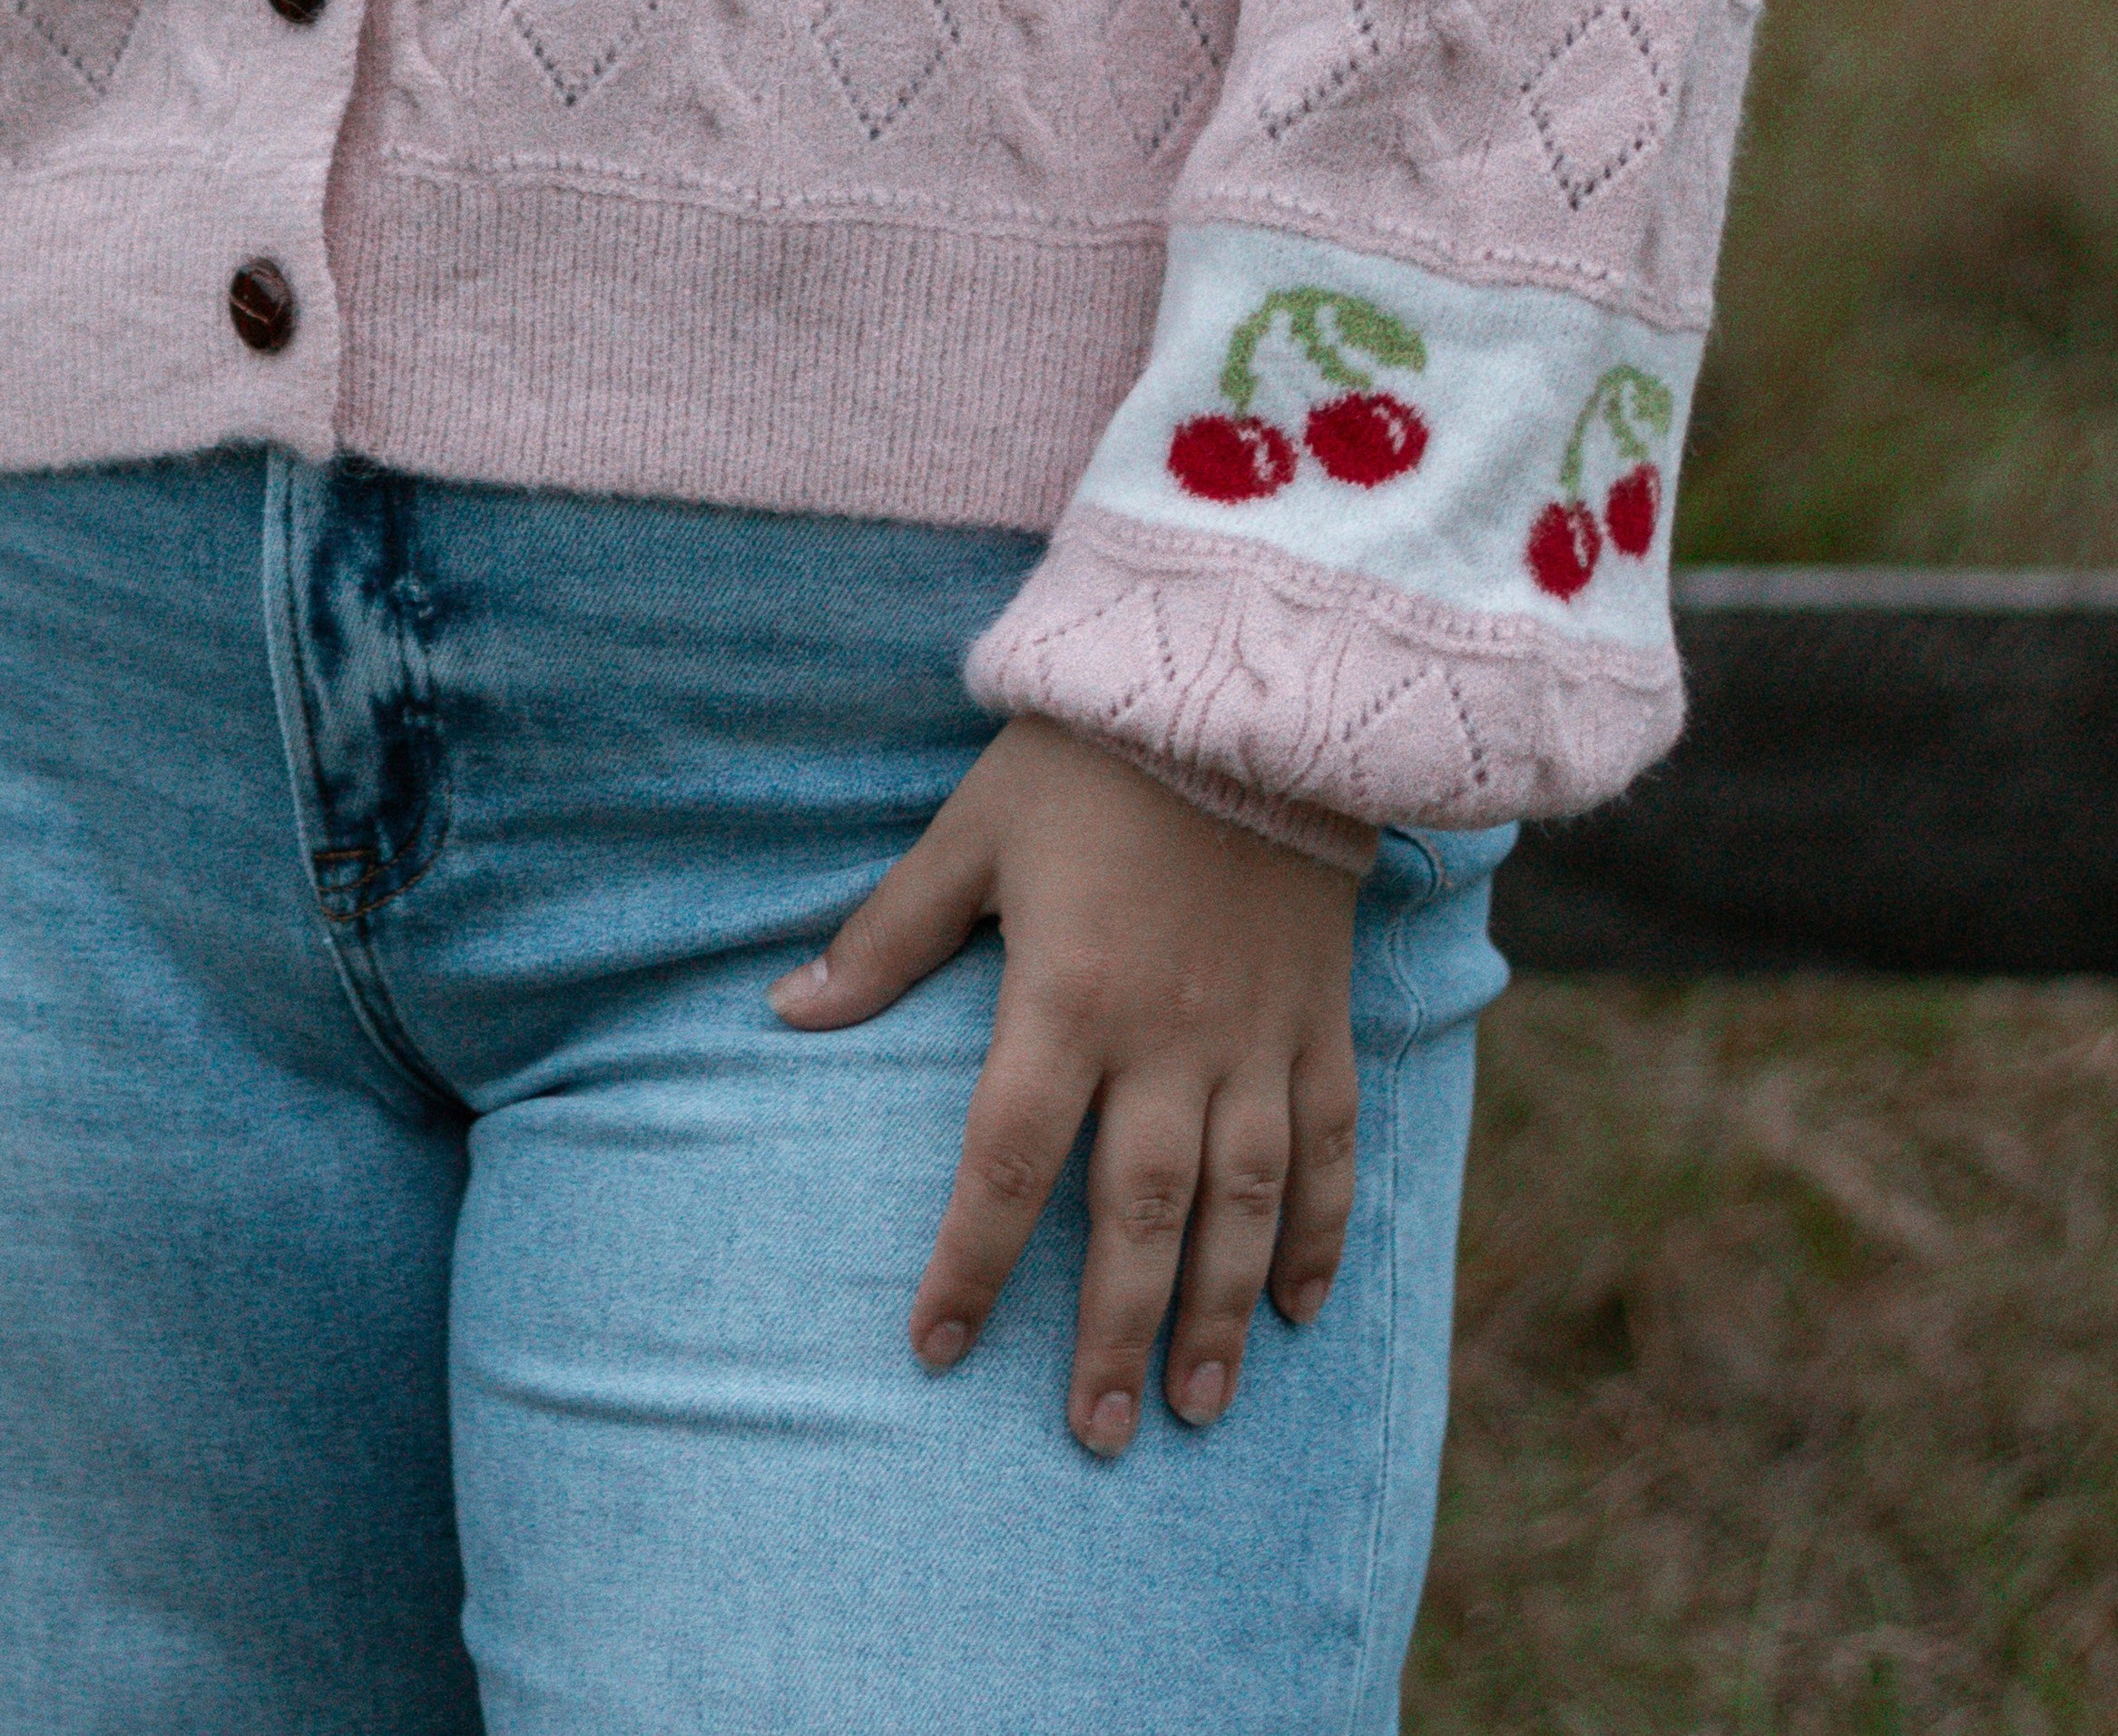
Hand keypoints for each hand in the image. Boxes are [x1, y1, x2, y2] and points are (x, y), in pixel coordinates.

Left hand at [773, 711, 1361, 1451]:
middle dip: (1111, 1332)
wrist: (1243, 683)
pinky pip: (1330, 1144)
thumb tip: (787, 1008)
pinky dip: (1321, 1231)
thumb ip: (888, 934)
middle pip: (1137, 1213)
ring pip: (1244, 1203)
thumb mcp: (971, 830)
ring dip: (1220, 1312)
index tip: (934, 1348)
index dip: (969, 1260)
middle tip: (1094, 1435)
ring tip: (1198, 1408)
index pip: (1006, 1160)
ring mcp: (1254, 1034)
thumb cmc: (1088, 758)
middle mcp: (1167, 1038)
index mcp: (1067, 996)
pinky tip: (1302, 1307)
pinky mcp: (1319, 1016)